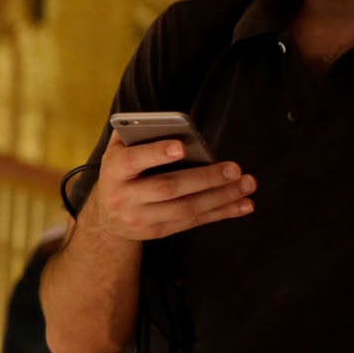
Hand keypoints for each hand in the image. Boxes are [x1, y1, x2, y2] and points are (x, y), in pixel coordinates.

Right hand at [83, 134, 255, 242]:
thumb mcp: (117, 151)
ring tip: (247, 184)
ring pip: (186, 208)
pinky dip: (221, 213)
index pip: (133, 161)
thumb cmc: (121, 173)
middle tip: (234, 169)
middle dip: (204, 178)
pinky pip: (193, 221)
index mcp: (114, 171)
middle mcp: (124, 197)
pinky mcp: (157, 231)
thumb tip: (167, 121)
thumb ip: (135, 133)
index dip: (156, 153)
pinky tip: (243, 204)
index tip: (182, 147)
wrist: (106, 217)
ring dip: (220, 197)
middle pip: (168, 187)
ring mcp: (140, 218)